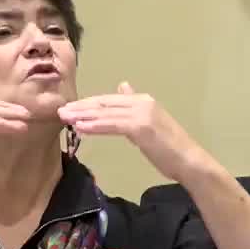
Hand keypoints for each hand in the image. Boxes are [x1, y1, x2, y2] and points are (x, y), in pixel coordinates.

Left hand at [58, 82, 204, 180]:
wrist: (188, 161)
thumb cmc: (169, 148)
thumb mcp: (150, 123)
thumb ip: (133, 107)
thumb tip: (122, 87)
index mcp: (143, 100)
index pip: (109, 100)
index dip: (88, 104)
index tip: (71, 108)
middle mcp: (142, 102)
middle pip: (104, 103)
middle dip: (81, 107)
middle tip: (60, 111)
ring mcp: (141, 113)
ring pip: (105, 113)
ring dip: (82, 116)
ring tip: (65, 118)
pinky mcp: (140, 127)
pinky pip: (111, 125)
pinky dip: (94, 126)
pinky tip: (80, 127)